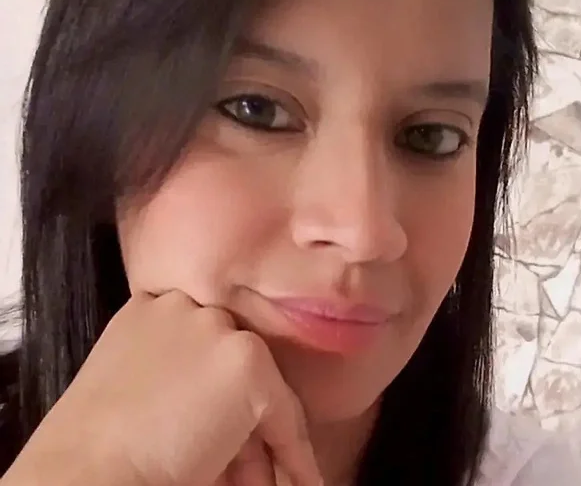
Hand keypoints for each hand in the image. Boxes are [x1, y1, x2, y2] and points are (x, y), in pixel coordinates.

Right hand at [4, 291, 321, 485]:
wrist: (84, 474)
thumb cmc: (96, 447)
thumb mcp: (129, 383)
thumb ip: (171, 370)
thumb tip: (214, 409)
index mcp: (150, 308)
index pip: (200, 345)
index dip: (210, 392)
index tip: (214, 421)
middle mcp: (187, 306)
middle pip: (228, 365)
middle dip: (236, 416)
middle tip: (240, 464)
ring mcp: (219, 329)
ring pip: (256, 390)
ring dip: (259, 440)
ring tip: (263, 482)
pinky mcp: (248, 363)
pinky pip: (284, 415)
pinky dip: (294, 454)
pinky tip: (304, 481)